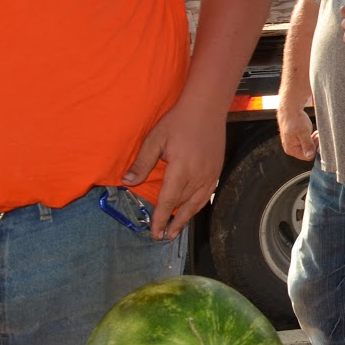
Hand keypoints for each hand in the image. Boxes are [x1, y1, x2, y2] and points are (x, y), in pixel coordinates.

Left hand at [123, 103, 224, 239]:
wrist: (207, 107)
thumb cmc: (178, 121)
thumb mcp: (155, 140)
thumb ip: (142, 163)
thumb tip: (127, 183)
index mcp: (181, 170)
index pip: (168, 202)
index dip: (161, 219)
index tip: (154, 233)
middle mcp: (198, 176)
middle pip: (183, 206)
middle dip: (173, 222)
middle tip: (163, 237)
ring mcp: (210, 174)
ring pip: (197, 203)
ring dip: (186, 218)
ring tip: (177, 230)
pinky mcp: (217, 169)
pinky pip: (207, 194)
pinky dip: (198, 205)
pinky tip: (192, 209)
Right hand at [278, 107, 317, 160]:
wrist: (290, 110)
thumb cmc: (296, 120)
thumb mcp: (303, 132)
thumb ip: (307, 144)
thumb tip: (310, 156)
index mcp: (291, 149)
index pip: (307, 157)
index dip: (315, 149)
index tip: (318, 139)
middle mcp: (290, 149)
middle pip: (307, 153)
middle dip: (314, 145)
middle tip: (317, 135)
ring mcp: (292, 144)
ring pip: (307, 147)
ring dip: (313, 141)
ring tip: (315, 133)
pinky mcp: (295, 140)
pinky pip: (305, 143)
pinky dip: (310, 139)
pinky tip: (313, 133)